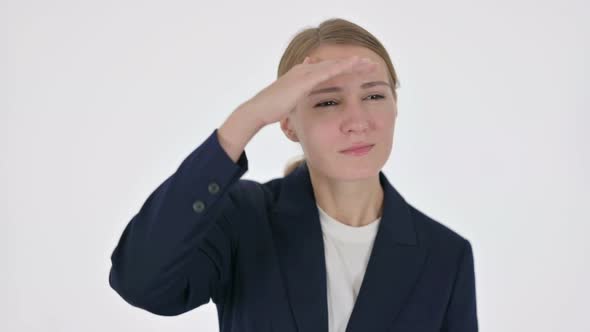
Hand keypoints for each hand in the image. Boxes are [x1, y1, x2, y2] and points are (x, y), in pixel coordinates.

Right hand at [242, 55, 377, 126]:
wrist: (259, 110)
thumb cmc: (271, 109)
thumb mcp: (290, 103)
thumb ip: (299, 100)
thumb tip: (304, 104)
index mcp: (303, 75)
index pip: (329, 70)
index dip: (345, 70)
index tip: (360, 71)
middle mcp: (305, 70)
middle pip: (335, 64)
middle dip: (354, 64)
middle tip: (371, 64)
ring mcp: (305, 73)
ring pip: (334, 65)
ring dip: (353, 63)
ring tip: (369, 63)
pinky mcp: (305, 80)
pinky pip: (328, 71)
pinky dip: (342, 67)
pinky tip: (355, 65)